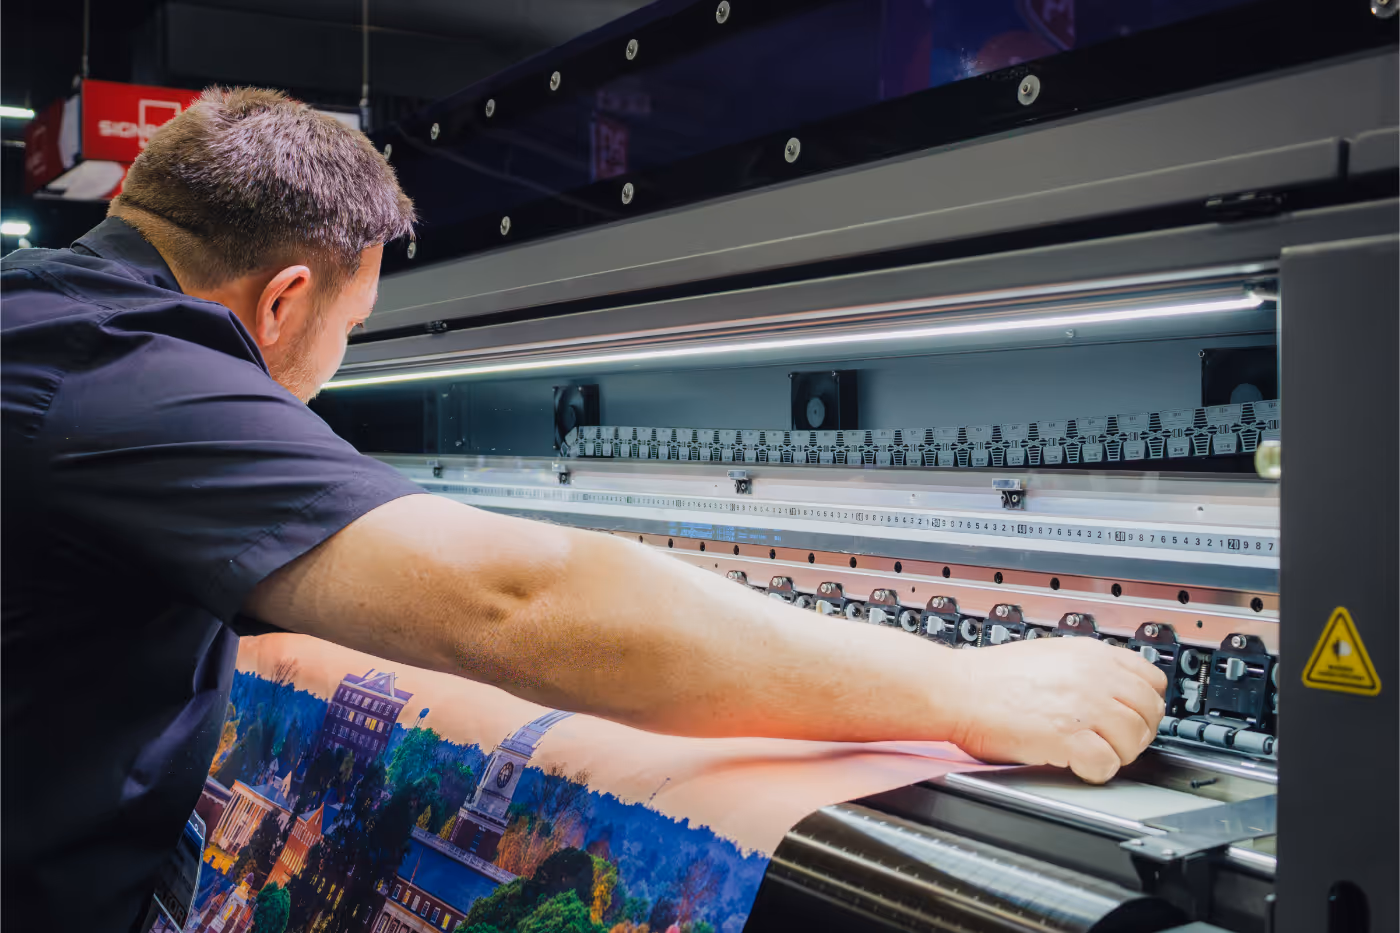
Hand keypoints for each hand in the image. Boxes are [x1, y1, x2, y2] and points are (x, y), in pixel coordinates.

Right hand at [948, 637, 1167, 783]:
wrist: (956, 690)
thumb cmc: (990, 677)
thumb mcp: (1050, 654)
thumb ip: (1087, 667)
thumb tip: (1112, 687)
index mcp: (1091, 654)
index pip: (1152, 680)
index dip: (1144, 703)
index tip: (1132, 715)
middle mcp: (1094, 677)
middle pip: (1149, 712)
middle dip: (1135, 732)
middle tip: (1112, 740)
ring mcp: (1084, 706)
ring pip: (1134, 740)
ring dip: (1118, 753)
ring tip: (1093, 753)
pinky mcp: (1068, 737)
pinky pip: (1107, 764)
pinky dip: (1097, 771)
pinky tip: (1080, 765)